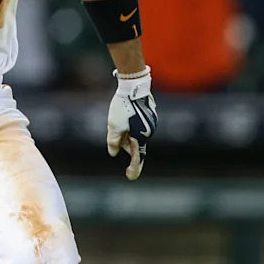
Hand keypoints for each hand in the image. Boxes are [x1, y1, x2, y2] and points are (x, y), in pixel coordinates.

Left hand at [107, 66, 156, 180]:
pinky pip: (139, 123)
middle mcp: (148, 131)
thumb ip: (113, 142)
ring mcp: (150, 122)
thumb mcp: (113, 126)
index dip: (134, 169)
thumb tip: (114, 153)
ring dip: (126, 131)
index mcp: (140, 137)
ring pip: (136, 133)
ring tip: (118, 116)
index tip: (130, 177)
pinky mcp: (150, 114)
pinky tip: (125, 111)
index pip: (138, 158)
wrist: (134, 86)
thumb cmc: (123, 107)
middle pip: (134, 143)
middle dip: (124, 142)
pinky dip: (131, 123)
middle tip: (114, 130)